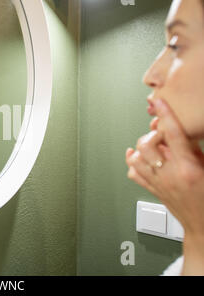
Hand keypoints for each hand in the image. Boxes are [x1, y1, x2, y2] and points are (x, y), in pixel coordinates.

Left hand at [125, 99, 203, 274]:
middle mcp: (169, 175)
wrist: (203, 226)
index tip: (158, 102)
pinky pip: (133, 174)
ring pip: (137, 158)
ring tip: (152, 145)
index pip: (173, 135)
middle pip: (148, 144)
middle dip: (153, 134)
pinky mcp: (152, 190)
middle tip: (162, 134)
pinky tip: (134, 156)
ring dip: (142, 148)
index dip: (165, 115)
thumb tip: (184, 134)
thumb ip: (196, 151)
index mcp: (189, 168)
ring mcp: (158, 184)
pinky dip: (132, 163)